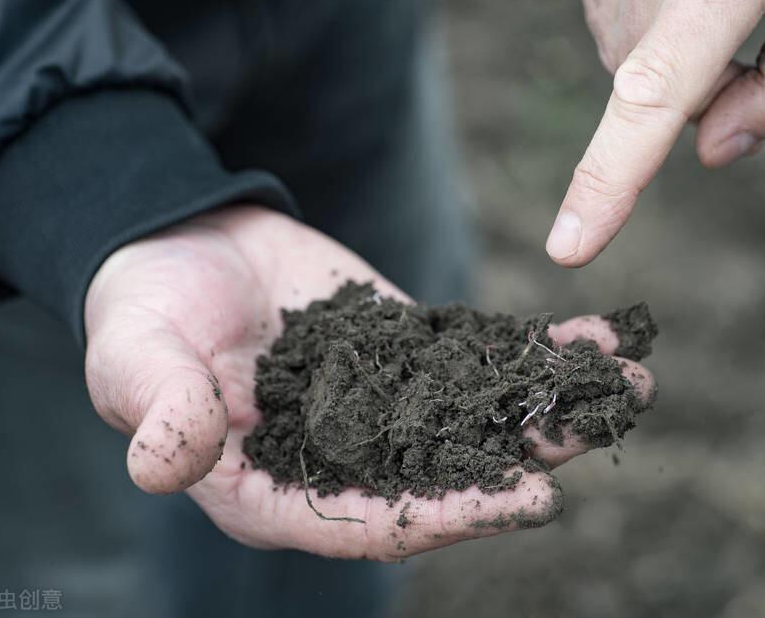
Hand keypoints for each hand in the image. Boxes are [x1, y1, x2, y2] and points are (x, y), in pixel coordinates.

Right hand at [83, 205, 653, 560]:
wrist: (181, 243)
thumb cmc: (144, 307)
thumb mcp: (136, 355)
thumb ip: (158, 406)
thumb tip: (162, 463)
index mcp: (275, 488)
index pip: (370, 520)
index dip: (447, 516)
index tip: (526, 502)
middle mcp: (343, 461)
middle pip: (445, 477)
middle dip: (527, 461)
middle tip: (600, 431)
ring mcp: (384, 408)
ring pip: (476, 421)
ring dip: (550, 406)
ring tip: (627, 383)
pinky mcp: (409, 357)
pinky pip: (476, 363)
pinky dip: (531, 354)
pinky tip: (592, 340)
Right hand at [547, 0, 764, 265]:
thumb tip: (714, 151)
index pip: (654, 97)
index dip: (610, 178)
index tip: (568, 245)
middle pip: (663, 97)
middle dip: (712, 82)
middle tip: (762, 12)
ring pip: (632, 63)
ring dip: (680, 47)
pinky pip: (615, 24)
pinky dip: (653, 17)